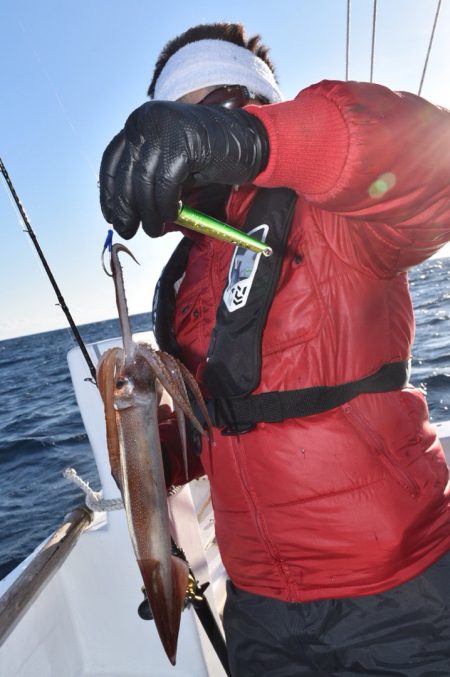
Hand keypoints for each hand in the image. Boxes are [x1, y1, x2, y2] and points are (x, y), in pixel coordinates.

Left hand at [99, 101, 268, 237]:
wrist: (251, 142)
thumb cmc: (211, 155)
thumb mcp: (172, 164)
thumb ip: (149, 179)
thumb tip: (126, 212)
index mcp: (141, 122)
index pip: (112, 161)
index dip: (109, 193)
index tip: (111, 216)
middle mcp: (147, 120)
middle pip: (124, 174)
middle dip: (125, 208)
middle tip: (128, 230)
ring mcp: (164, 129)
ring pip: (144, 183)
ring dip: (148, 213)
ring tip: (154, 230)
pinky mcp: (182, 144)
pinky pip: (165, 185)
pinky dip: (166, 206)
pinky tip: (173, 215)